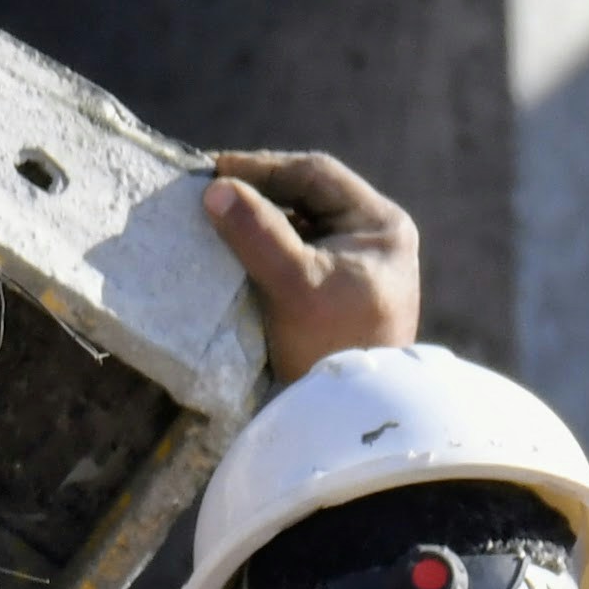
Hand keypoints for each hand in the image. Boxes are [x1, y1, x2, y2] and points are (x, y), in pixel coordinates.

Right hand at [196, 151, 425, 380]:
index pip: (316, 174)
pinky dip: (261, 248)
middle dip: (257, 192)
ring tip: (212, 219)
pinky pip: (292, 255)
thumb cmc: (332, 347)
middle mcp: (373, 239)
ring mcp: (354, 266)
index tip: (213, 171)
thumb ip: (258, 233)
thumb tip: (216, 188)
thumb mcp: (295, 286)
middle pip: (306, 198)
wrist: (347, 420)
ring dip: (256, 221)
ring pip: (297, 226)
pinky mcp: (333, 293)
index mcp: (381, 225)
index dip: (262, 167)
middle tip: (207, 191)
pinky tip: (229, 252)